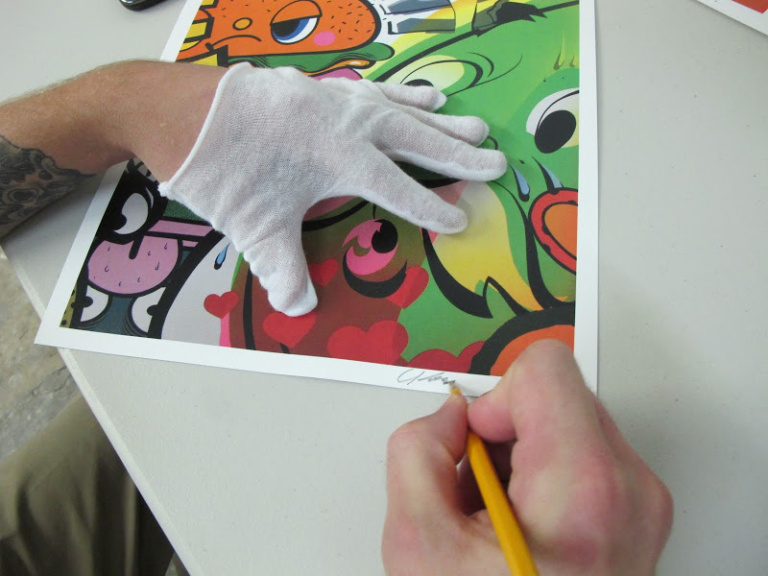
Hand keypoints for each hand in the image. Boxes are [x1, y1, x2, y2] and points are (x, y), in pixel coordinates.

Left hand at [158, 64, 506, 315]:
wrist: (177, 111)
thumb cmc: (220, 169)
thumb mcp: (254, 226)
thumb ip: (283, 267)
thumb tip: (297, 307)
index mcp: (339, 157)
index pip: (399, 187)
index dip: (432, 206)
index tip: (462, 219)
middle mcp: (346, 121)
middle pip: (415, 138)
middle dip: (457, 153)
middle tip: (495, 160)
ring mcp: (333, 97)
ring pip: (400, 106)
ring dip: (438, 117)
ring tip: (472, 121)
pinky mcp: (318, 86)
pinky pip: (374, 88)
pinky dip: (401, 92)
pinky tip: (418, 92)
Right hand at [383, 340, 672, 575]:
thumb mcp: (417, 545)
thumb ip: (416, 450)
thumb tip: (449, 417)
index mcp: (585, 487)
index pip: (545, 369)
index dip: (494, 400)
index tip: (476, 447)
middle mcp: (629, 489)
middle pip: (556, 395)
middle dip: (503, 433)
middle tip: (479, 492)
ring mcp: (641, 504)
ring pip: (566, 422)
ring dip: (519, 457)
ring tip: (498, 517)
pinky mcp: (637, 514)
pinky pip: (581, 456)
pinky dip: (542, 477)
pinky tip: (521, 525)